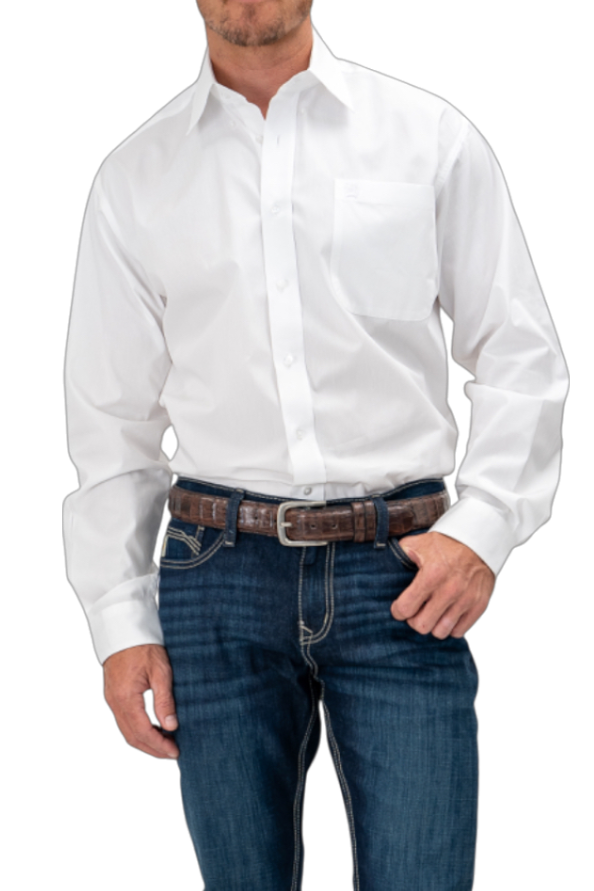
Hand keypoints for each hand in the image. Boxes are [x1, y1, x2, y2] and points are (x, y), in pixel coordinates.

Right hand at [103, 644, 179, 759]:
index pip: (142, 732)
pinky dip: (139, 729)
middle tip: (171, 752)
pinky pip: (125, 719)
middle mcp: (115, 702)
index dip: (159, 745)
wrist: (125, 629)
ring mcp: (112, 699)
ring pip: (127, 730)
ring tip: (165, 742)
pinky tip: (154, 727)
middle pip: (132, 736)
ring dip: (146, 740)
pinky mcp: (114, 694)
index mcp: (126, 698)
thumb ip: (164, 701)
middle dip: (152, 748)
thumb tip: (170, 727)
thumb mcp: (160, 671)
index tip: (175, 751)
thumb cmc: (144, 646)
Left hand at [391, 531, 495, 638]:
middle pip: (422, 626)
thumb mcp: (419, 543)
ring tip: (431, 613)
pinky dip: (451, 626)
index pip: (406, 608)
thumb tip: (383, 565)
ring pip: (441, 632)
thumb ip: (400, 554)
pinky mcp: (478, 605)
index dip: (398, 611)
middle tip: (416, 611)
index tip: (399, 607)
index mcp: (431, 575)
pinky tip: (446, 614)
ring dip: (433, 625)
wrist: (479, 540)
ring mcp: (466, 599)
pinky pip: (459, 631)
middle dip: (414, 620)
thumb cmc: (445, 543)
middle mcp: (450, 590)